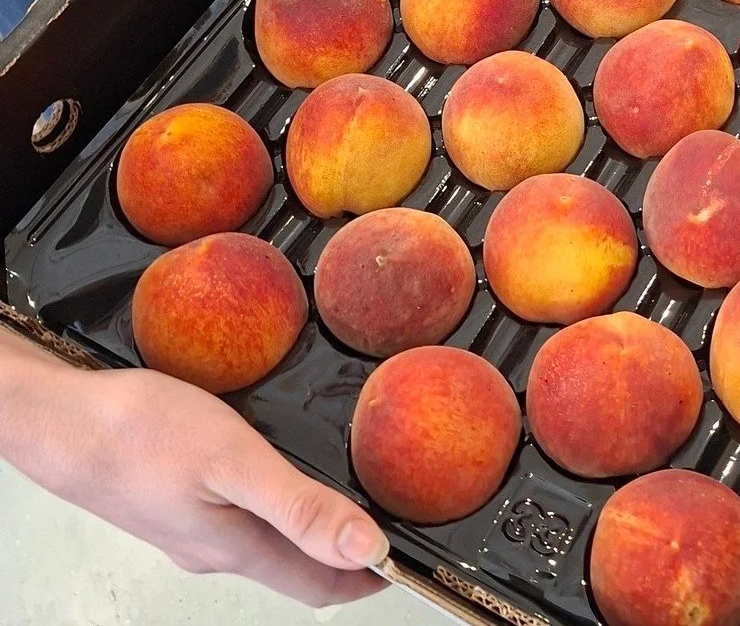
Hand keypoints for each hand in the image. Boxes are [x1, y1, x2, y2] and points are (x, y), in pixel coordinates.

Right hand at [12, 349, 388, 607]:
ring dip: (308, 532)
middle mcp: (215, 550)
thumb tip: (364, 548)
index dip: (366, 580)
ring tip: (346, 498)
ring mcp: (191, 530)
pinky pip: (237, 518)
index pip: (318, 585)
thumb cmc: (142, 434)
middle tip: (386, 528)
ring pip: (265, 543)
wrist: (64, 423)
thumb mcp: (235, 461)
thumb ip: (300, 507)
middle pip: (295, 569)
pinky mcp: (175, 505)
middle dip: (343, 558)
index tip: (406, 565)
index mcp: (236, 547)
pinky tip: (277, 474)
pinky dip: (273, 508)